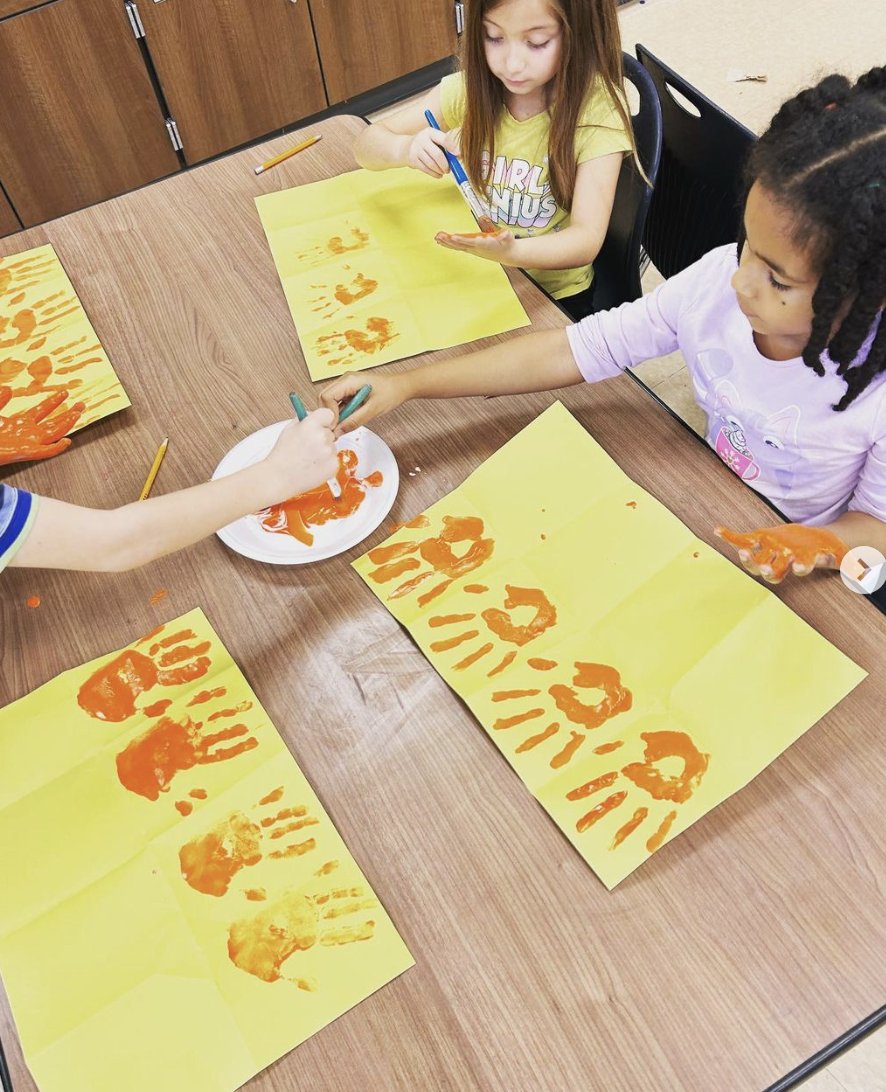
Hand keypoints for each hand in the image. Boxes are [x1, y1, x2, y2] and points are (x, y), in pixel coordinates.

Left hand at [0, 387, 84, 464]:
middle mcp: (28, 433)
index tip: (65, 392)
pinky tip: (66, 441)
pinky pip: (44, 452)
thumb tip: (9, 388)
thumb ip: (0, 400)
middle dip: (68, 413)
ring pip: (53, 434)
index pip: (42, 410)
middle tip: (82, 405)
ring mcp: (28, 443)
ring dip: (66, 425)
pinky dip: (56, 448)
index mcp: (20, 423)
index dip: (54, 401)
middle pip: (53, 422)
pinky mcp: (24, 453)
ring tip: (78, 415)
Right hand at [263, 409, 337, 497]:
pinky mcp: (334, 465)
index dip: (324, 420)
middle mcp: (322, 437)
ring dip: (324, 451)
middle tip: (308, 447)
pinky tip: (312, 466)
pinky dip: (326, 463)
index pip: (329, 414)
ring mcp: (329, 452)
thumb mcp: (289, 429)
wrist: (279, 478)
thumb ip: (304, 419)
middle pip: (330, 432)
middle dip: (322, 437)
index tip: (320, 425)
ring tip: (308, 458)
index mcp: (311, 425)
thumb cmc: (282, 455)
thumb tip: (315, 415)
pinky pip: (334, 460)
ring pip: (332, 447)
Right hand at [320, 371, 407, 436]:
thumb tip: (338, 432)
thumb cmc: (391, 393)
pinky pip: (339, 404)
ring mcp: (347, 385)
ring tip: (343, 427)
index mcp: (349, 380)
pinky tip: (348, 421)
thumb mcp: (373, 409)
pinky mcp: (350, 392)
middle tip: (336, 430)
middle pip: (325, 398)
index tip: (335, 427)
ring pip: (331, 402)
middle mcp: (345, 380)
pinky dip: (341, 414)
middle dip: (329, 415)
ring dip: (335, 416)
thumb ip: (354, 421)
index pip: (327, 396)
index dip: (328, 413)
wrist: (402, 387)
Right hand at [406, 127, 455, 177]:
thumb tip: (460, 155)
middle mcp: (422, 139)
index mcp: (431, 132)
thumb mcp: (435, 139)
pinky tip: (438, 174)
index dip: (452, 147)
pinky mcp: (413, 159)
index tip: (459, 154)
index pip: (443, 139)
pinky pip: (426, 169)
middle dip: (445, 164)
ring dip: (440, 170)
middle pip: (437, 155)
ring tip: (443, 171)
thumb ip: (446, 145)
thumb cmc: (427, 145)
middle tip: (449, 169)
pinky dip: (434, 174)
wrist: (405, 147)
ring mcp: (416, 149)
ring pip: (432, 164)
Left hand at [434, 227, 516, 263]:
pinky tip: (440, 240)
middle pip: (461, 244)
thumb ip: (505, 235)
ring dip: (446, 242)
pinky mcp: (471, 249)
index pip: (471, 242)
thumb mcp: (508, 237)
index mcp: (484, 244)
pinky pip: (457, 247)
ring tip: (437, 237)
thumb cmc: (507, 243)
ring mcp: (472, 249)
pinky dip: (448, 244)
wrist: (507, 255)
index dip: (462, 240)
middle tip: (439, 236)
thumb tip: (505, 234)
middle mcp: (476, 248)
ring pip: (457, 246)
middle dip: (450, 241)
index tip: (453, 237)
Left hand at [715, 522, 848, 582]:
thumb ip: (850, 564)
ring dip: (747, 558)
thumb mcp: (839, 555)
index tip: (799, 568)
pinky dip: (729, 536)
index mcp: (798, 564)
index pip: (793, 570)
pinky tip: (717, 530)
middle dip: (768, 570)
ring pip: (755, 559)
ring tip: (740, 554)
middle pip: (771, 571)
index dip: (794, 569)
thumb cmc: (822, 551)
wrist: (810, 543)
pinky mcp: (761, 540)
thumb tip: (865, 572)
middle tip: (765, 569)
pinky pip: (742, 540)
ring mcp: (768, 551)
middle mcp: (781, 561)